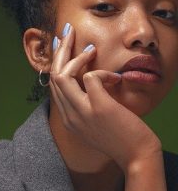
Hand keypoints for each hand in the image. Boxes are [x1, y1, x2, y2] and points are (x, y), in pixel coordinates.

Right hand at [49, 24, 161, 171]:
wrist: (137, 158)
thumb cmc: (123, 139)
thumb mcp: (98, 123)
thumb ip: (89, 105)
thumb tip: (91, 80)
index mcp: (68, 119)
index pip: (53, 86)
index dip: (56, 63)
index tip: (62, 46)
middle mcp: (70, 116)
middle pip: (54, 76)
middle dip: (60, 51)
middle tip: (68, 32)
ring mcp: (82, 112)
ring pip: (63, 75)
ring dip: (76, 56)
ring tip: (91, 48)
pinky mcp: (99, 107)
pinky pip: (91, 77)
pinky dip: (103, 72)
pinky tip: (116, 79)